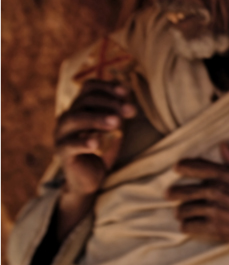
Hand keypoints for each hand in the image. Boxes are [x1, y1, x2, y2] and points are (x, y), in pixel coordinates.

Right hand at [53, 80, 136, 239]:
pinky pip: (70, 144)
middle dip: (110, 103)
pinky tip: (96, 143)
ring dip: (97, 118)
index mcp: (80, 107)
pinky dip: (83, 142)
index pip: (89, 88)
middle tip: (130, 111)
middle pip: (85, 102)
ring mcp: (62, 134)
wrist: (91, 177)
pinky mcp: (62, 152)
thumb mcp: (114, 127)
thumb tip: (128, 91)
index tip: (127, 92)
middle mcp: (67, 117)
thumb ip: (118, 111)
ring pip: (75, 119)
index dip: (107, 87)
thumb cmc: (103, 148)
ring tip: (116, 123)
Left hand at [167, 143, 228, 264]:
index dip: (185, 166)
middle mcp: (217, 192)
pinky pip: (190, 226)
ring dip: (181, 211)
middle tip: (169, 193)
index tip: (177, 168)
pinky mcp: (214, 229)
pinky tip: (187, 225)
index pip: (199, 167)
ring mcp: (214, 211)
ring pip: (184, 210)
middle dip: (174, 192)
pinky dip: (186, 226)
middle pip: (185, 191)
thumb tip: (224, 147)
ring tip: (180, 212)